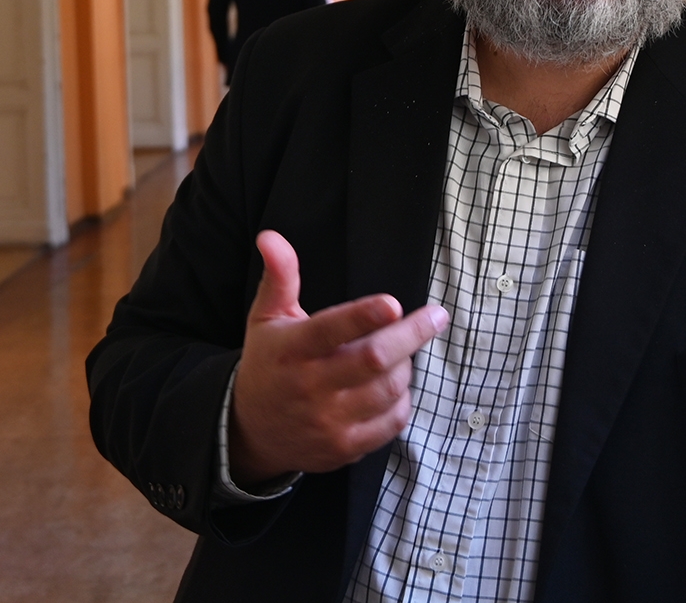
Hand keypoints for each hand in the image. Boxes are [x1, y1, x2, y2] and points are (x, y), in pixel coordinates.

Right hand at [229, 231, 448, 481]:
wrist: (250, 431)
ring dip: (406, 365)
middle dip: (410, 334)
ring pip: (388, 389)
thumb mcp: (266, 318)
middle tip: (435, 316)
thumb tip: (271, 237)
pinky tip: (395, 385)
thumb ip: (279, 277)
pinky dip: (403, 400)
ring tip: (403, 351)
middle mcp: (310, 387)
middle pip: (373, 359)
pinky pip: (391, 422)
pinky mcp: (344, 447)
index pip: (330, 330)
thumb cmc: (268, 364)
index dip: (364, 316)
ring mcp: (328, 421)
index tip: (393, 303)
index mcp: (292, 349)